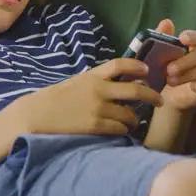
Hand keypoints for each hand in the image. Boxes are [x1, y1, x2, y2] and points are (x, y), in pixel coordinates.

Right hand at [7, 58, 162, 136]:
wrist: (36, 115)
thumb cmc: (54, 99)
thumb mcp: (75, 83)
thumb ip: (95, 82)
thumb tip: (115, 84)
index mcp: (92, 76)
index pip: (120, 64)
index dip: (137, 66)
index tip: (147, 71)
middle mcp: (99, 90)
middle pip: (136, 90)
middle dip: (152, 96)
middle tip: (159, 100)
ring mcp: (98, 108)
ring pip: (130, 114)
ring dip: (136, 119)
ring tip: (135, 121)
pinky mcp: (95, 126)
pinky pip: (119, 129)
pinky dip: (124, 130)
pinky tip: (122, 131)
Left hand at [153, 20, 195, 110]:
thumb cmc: (188, 57)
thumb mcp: (178, 46)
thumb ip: (167, 35)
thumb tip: (166, 23)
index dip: (191, 37)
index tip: (182, 38)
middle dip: (186, 62)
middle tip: (169, 69)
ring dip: (189, 75)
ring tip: (171, 80)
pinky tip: (193, 87)